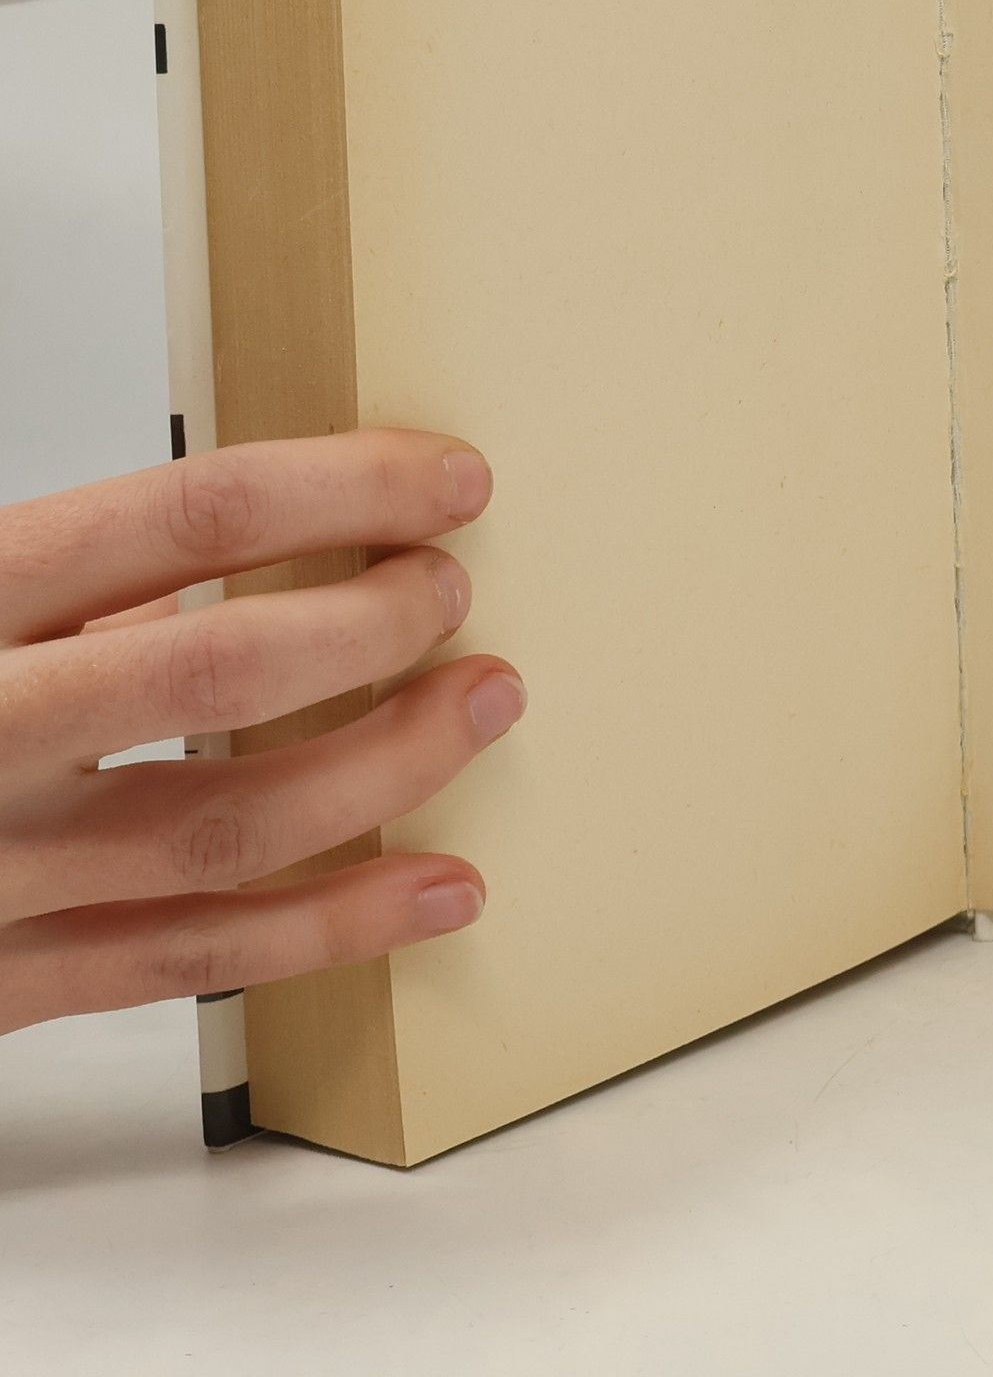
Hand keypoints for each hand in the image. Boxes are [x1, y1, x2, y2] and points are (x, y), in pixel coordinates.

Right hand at [0, 429, 521, 1033]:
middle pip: (218, 673)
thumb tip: (258, 527)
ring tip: (485, 705)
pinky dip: (329, 927)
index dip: (341, 488)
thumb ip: (58, 574)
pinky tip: (435, 887)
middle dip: (370, 623)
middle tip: (456, 591)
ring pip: (226, 826)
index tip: (445, 482)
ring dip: (388, 766)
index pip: (184, 515)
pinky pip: (186, 960)